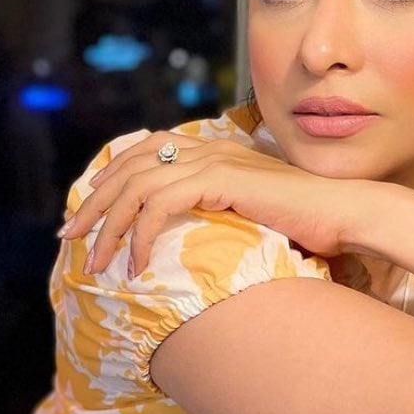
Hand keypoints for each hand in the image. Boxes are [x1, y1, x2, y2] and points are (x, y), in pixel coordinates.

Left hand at [59, 131, 369, 274]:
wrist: (344, 213)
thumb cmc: (309, 220)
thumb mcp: (253, 211)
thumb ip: (220, 209)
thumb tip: (189, 234)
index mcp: (213, 148)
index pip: (144, 151)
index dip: (109, 178)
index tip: (88, 211)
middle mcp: (208, 147)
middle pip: (129, 166)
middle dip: (93, 203)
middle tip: (69, 236)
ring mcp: (213, 160)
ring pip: (136, 186)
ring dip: (109, 226)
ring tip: (96, 262)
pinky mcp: (219, 180)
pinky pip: (159, 205)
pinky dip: (141, 236)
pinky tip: (138, 266)